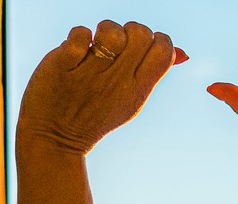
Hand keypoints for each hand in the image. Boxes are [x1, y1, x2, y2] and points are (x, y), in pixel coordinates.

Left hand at [17, 20, 186, 155]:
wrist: (55, 138)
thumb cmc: (96, 113)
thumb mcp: (131, 100)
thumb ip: (154, 73)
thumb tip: (182, 52)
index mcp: (138, 90)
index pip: (163, 49)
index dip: (154, 38)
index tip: (138, 49)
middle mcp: (117, 83)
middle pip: (140, 33)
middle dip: (131, 30)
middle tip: (117, 46)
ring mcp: (89, 75)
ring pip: (111, 31)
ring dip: (104, 29)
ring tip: (96, 44)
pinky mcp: (63, 66)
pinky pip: (79, 34)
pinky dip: (78, 35)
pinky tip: (76, 51)